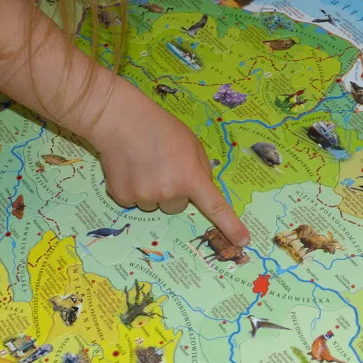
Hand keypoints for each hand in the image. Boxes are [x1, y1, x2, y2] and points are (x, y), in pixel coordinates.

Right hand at [87, 91, 250, 247]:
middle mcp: (170, 192)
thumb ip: (200, 168)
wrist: (120, 120)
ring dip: (152, 191)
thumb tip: (201, 189)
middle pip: (177, 206)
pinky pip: (133, 201)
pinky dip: (132, 188)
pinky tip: (129, 167)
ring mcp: (145, 197)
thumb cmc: (160, 128)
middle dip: (173, 192)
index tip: (242, 242)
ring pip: (155, 205)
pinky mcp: (122, 197)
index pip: (215, 207)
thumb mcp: (192, 144)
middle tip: (162, 167)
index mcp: (191, 177)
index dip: (230, 226)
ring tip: (143, 164)